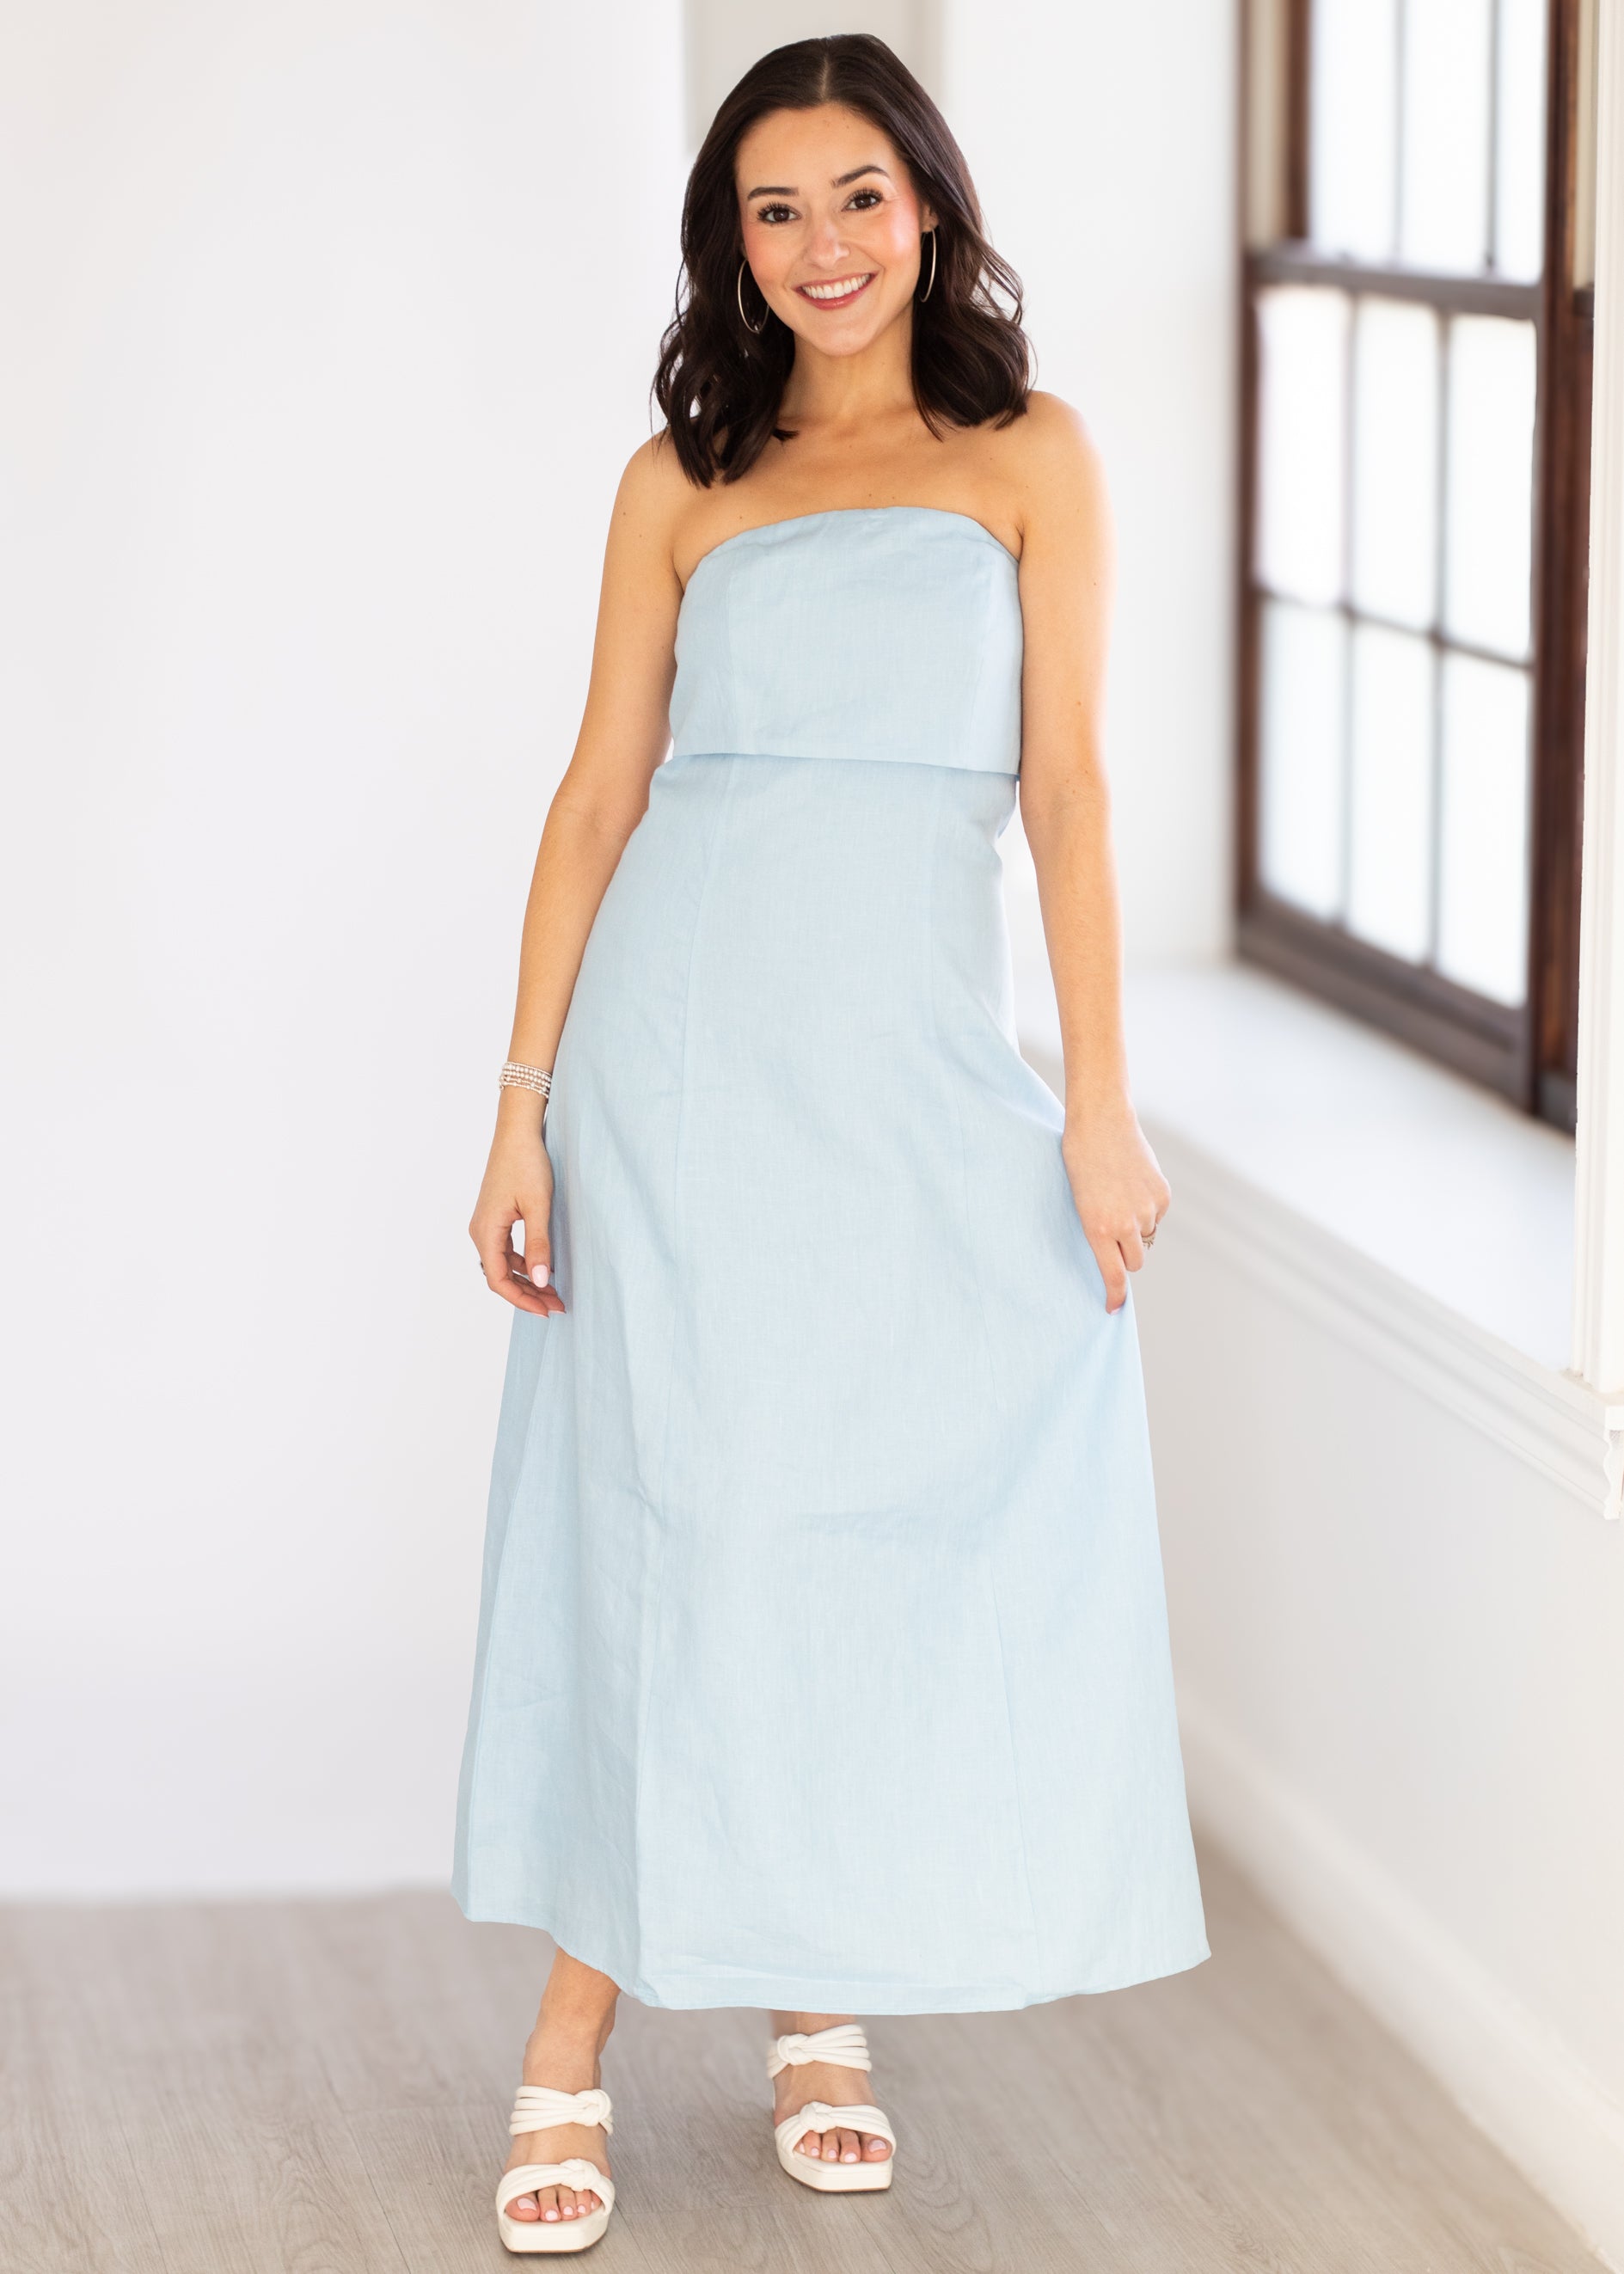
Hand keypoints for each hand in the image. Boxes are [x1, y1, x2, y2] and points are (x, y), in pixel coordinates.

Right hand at [469, 1103, 565, 1315]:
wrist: (518, 1132)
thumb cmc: (527, 1164)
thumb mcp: (538, 1207)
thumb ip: (539, 1245)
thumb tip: (541, 1281)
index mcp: (486, 1231)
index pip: (498, 1280)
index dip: (522, 1300)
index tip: (547, 1310)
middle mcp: (480, 1231)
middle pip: (499, 1276)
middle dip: (527, 1294)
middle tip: (557, 1305)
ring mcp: (486, 1224)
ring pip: (502, 1264)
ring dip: (526, 1280)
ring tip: (554, 1291)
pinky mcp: (495, 1217)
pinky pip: (505, 1250)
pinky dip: (523, 1264)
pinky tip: (543, 1267)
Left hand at [1060, 1098, 1170, 1314]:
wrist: (1100, 1124)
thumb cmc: (1080, 1162)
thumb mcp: (1080, 1203)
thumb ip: (1098, 1229)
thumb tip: (1116, 1252)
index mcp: (1097, 1228)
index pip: (1113, 1275)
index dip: (1115, 1295)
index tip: (1113, 1307)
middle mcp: (1125, 1224)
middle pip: (1135, 1261)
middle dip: (1127, 1257)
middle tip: (1115, 1238)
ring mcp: (1147, 1209)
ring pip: (1147, 1236)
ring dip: (1137, 1227)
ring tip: (1120, 1197)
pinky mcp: (1162, 1195)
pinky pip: (1158, 1214)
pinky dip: (1148, 1207)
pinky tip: (1133, 1184)